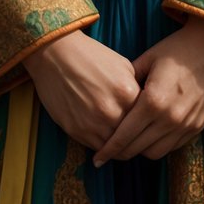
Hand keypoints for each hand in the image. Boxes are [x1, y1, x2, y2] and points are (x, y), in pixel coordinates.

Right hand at [24, 29, 140, 149]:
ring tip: (121, 142)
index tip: (147, 124)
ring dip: (119, 146)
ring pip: (116, 148)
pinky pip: (97, 148)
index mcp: (127, 92)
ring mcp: (94, 123)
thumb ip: (136, 88)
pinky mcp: (77, 131)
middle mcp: (112, 111)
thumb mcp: (121, 65)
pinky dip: (103, 148)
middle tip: (136, 137)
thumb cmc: (90, 56)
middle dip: (136, 138)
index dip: (148, 122)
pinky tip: (105, 141)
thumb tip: (146, 107)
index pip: (146, 119)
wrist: (55, 54)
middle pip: (133, 137)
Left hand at [91, 18, 203, 165]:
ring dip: (140, 151)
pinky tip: (151, 136)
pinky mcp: (198, 126)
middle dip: (120, 153)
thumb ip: (129, 80)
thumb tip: (112, 94)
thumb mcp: (149, 59)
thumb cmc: (179, 47)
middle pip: (137, 149)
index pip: (124, 135)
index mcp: (153, 100)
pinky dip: (159, 145)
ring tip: (129, 143)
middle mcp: (170, 118)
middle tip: (109, 151)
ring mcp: (186, 125)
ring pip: (155, 153)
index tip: (96, 159)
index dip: (108, 149)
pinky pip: (173, 146)